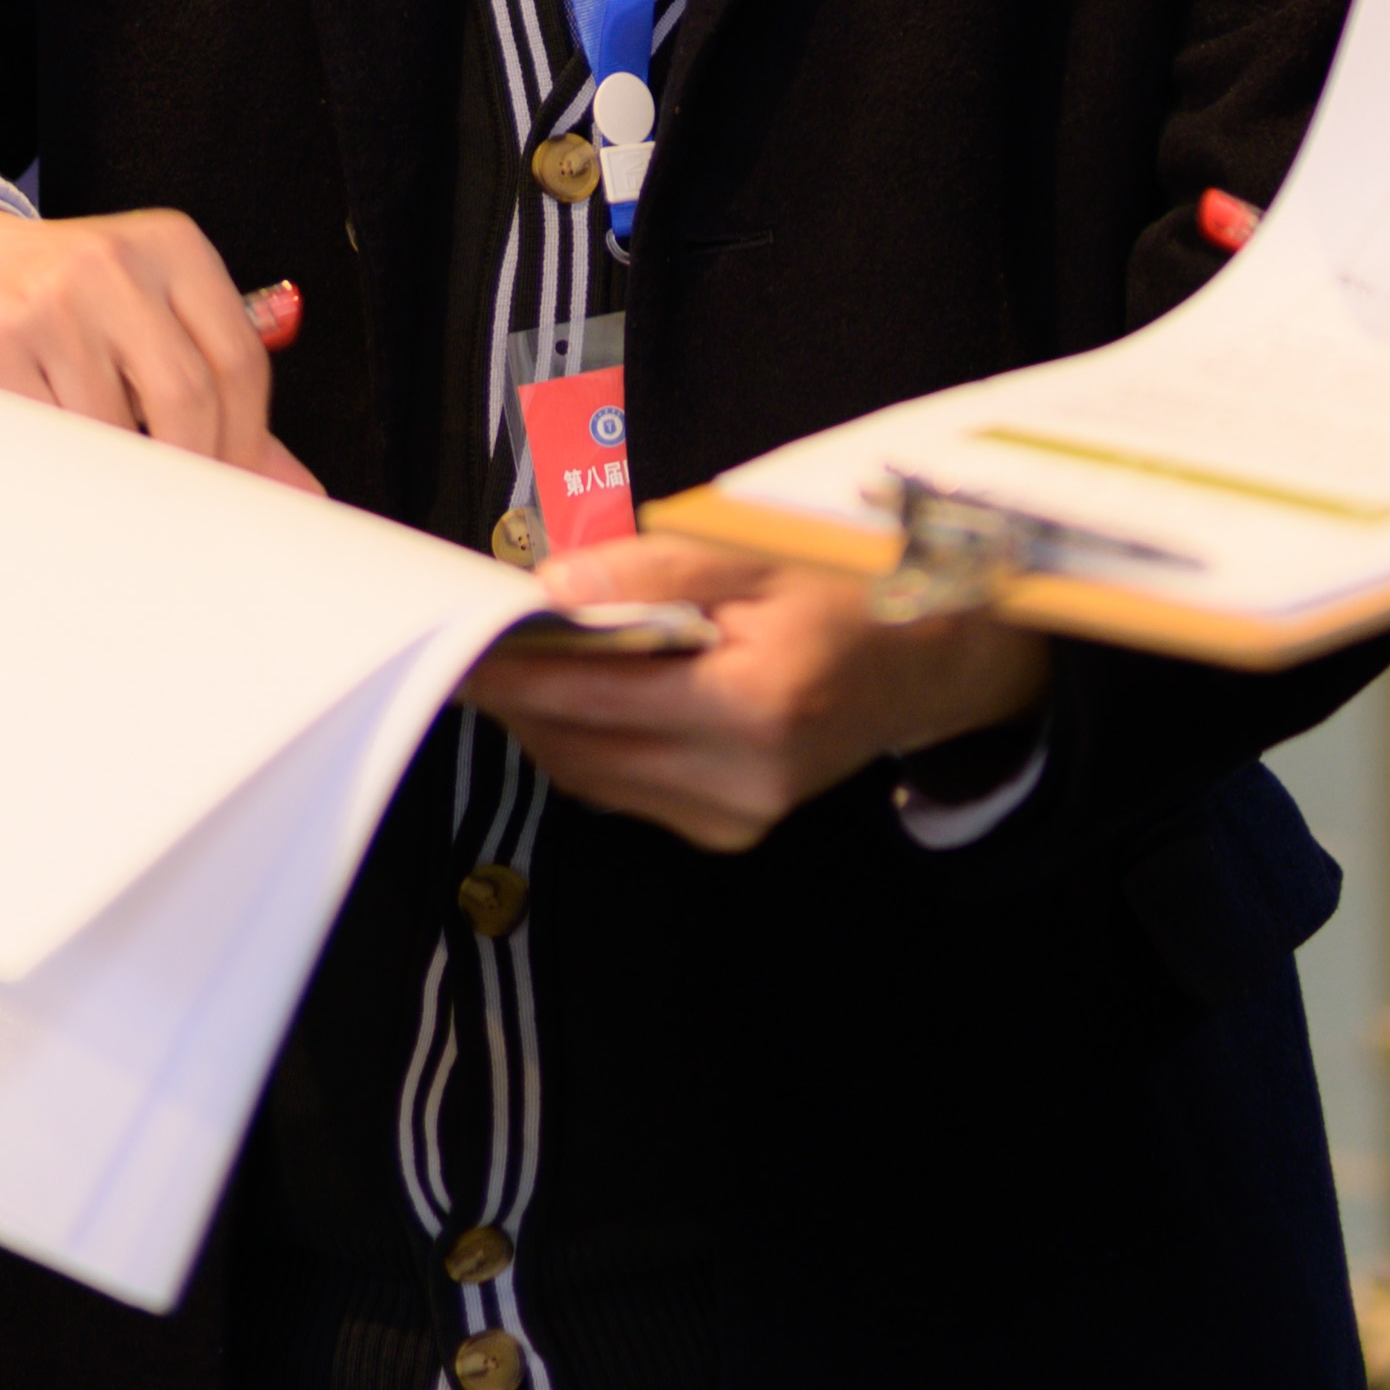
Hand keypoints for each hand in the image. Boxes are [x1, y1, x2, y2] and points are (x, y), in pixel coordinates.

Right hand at [0, 204, 318, 488]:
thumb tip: (292, 487)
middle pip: (189, 398)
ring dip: (116, 473)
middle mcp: (116, 263)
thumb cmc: (60, 295)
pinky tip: (57, 460)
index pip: (240, 363)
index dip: (246, 444)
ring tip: (101, 467)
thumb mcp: (148, 314)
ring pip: (114, 430)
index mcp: (173, 248)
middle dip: (190, 471)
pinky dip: (62, 468)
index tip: (234, 490)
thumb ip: (219, 391)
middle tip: (177, 508)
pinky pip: (48, 438)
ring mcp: (52, 301)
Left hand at [458, 535, 1053, 854]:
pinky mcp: (729, 831)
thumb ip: (654, 572)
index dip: (518, 673)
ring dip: (549, 723)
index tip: (461, 643)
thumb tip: (553, 588)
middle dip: (522, 697)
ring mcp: (738, 818)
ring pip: (594, 777)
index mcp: (756, 706)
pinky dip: (592, 746)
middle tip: (474, 645)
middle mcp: (745, 781)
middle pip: (583, 748)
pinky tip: (588, 699)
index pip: (597, 698)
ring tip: (522, 664)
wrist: (927, 664)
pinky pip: (627, 792)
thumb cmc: (847, 595)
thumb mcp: (760, 557)